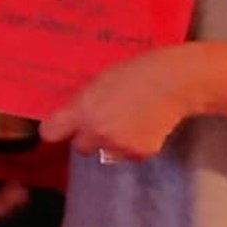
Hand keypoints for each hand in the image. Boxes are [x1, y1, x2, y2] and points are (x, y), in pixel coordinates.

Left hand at [41, 46, 200, 160]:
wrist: (175, 82)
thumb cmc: (137, 72)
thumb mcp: (100, 81)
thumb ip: (84, 102)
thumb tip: (73, 117)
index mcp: (83, 110)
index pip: (51, 132)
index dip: (57, 129)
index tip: (63, 127)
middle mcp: (96, 132)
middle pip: (79, 147)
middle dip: (88, 137)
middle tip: (104, 121)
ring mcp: (118, 146)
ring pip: (105, 153)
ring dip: (112, 142)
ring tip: (130, 121)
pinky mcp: (139, 153)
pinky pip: (128, 154)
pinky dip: (135, 145)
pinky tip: (146, 127)